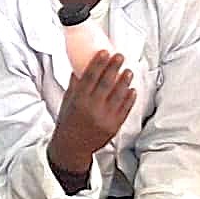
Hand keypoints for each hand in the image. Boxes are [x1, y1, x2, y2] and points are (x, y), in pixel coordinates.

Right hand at [48, 50, 136, 172]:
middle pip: (106, 83)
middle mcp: (92, 108)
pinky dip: (129, 98)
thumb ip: (75, 84)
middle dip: (114, 68)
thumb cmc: (68, 121)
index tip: (104, 52)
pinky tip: (132, 89)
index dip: (98, 63)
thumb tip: (80, 66)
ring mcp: (105, 118)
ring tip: (128, 71)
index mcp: (79, 100)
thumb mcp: (67, 101)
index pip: (90, 77)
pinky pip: (124, 109)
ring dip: (124, 81)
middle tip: (120, 57)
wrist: (72, 146)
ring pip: (118, 95)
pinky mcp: (114, 126)